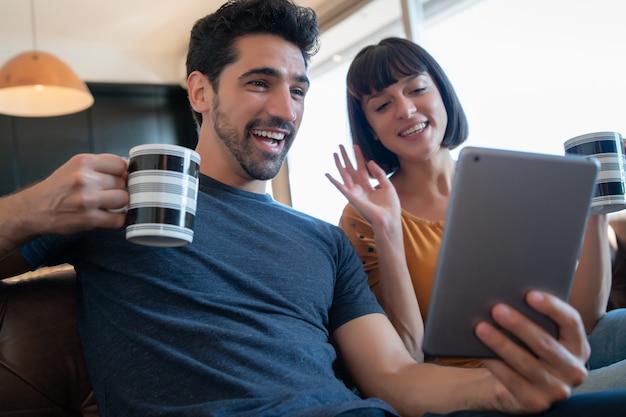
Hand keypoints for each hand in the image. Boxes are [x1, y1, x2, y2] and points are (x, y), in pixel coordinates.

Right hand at [13, 153, 128, 235]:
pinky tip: (107, 216)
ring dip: (119, 204)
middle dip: (118, 188)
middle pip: (123, 182)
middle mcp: (84, 178)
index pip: (120, 164)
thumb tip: (129, 171)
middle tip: (105, 193)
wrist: (34, 209)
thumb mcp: (75, 167)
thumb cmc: (59, 188)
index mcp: (83, 161)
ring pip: (124, 199)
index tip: (117, 178)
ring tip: (106, 204)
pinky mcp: (89, 219)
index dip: (122, 173)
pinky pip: (119, 219)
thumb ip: (101, 166)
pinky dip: (117, 219)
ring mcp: (87, 199)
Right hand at [326, 144, 400, 228]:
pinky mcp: (351, 197)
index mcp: (368, 186)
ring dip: (339, 164)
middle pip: (350, 169)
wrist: (388, 219)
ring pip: (344, 175)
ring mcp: (354, 192)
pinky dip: (333, 181)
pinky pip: (341, 187)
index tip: (356, 146)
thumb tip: (370, 161)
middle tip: (340, 146)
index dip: (358, 156)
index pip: (361, 167)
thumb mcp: (387, 186)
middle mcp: (359, 188)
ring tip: (334, 153)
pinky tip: (327, 174)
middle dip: (346, 157)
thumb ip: (379, 173)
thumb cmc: (390, 206)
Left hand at [476, 291, 588, 412]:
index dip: (552, 307)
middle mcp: (573, 370)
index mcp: (578, 346)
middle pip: (545, 343)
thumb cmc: (528, 351)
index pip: (571, 322)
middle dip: (519, 324)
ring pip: (525, 362)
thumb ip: (534, 319)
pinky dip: (494, 363)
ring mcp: (555, 389)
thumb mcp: (538, 336)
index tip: (529, 295)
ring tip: (481, 327)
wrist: (519, 388)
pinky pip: (511, 379)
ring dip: (501, 343)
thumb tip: (508, 298)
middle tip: (496, 309)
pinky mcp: (534, 402)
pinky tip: (480, 351)